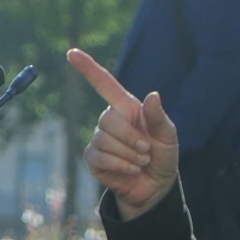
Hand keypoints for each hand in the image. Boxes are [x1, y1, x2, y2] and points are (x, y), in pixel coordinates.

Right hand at [67, 48, 180, 218]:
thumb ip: (159, 117)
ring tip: (140, 162)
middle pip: (109, 119)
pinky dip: (120, 164)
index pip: (104, 84)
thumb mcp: (168, 136)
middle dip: (132, 137)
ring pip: (105, 140)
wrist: (154, 187)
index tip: (71, 52)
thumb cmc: (163, 157)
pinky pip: (100, 157)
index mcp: (127, 108)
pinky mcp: (93, 159)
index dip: (88, 68)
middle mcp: (110, 121)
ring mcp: (99, 140)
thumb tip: (153, 95)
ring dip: (129, 154)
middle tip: (147, 150)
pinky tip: (130, 169)